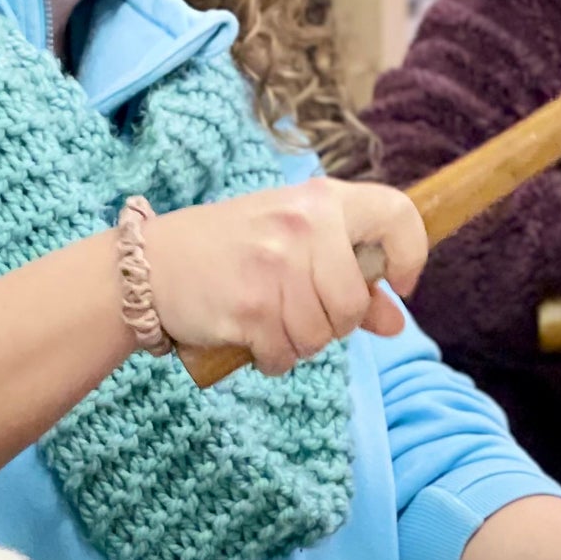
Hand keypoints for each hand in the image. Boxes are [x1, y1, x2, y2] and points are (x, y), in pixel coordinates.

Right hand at [144, 176, 427, 371]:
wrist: (151, 265)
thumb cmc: (227, 251)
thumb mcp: (291, 245)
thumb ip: (347, 277)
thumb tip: (395, 321)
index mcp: (320, 201)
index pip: (397, 215)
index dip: (409, 255)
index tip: (397, 283)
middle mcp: (303, 227)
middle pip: (352, 302)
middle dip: (334, 323)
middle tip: (301, 312)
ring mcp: (276, 268)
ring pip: (321, 335)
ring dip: (298, 342)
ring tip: (269, 321)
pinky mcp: (252, 308)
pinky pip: (286, 354)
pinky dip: (273, 358)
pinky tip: (251, 337)